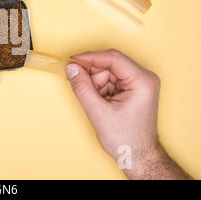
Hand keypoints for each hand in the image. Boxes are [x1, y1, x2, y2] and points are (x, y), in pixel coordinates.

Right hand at [65, 49, 190, 178]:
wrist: (137, 156)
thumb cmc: (127, 139)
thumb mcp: (99, 112)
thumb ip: (82, 88)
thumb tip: (71, 69)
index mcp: (142, 81)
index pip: (113, 58)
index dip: (90, 58)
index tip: (72, 60)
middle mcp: (143, 78)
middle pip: (109, 65)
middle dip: (93, 77)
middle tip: (84, 90)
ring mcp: (138, 83)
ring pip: (107, 72)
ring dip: (96, 85)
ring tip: (98, 103)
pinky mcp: (132, 89)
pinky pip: (110, 80)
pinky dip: (100, 89)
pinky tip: (101, 103)